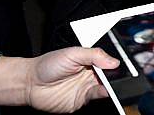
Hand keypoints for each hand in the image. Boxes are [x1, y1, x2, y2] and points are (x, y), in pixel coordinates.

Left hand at [0, 48, 117, 112]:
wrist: (31, 83)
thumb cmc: (48, 64)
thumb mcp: (72, 53)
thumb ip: (93, 55)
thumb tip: (113, 60)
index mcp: (89, 60)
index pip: (107, 62)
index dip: (115, 63)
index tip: (123, 63)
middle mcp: (89, 74)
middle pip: (109, 75)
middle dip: (116, 75)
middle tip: (121, 73)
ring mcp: (86, 88)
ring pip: (105, 87)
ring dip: (112, 85)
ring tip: (115, 82)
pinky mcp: (81, 101)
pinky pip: (96, 98)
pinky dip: (104, 95)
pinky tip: (106, 90)